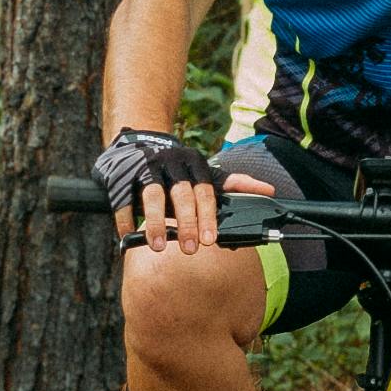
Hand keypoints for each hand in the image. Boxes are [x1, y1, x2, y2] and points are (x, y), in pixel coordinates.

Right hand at [94, 129, 225, 253]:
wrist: (136, 142)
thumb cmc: (176, 169)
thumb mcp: (203, 172)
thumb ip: (232, 184)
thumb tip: (268, 191)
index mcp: (194, 163)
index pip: (205, 190)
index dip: (207, 215)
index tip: (210, 240)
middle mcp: (171, 162)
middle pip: (181, 193)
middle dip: (187, 223)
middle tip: (190, 248)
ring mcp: (146, 167)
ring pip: (153, 194)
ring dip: (156, 222)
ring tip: (159, 246)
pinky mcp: (122, 174)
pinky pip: (124, 198)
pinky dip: (127, 218)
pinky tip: (129, 235)